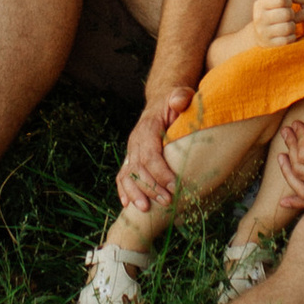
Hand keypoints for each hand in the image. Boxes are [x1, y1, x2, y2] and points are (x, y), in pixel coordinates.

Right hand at [119, 90, 195, 221]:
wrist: (161, 102)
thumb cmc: (175, 102)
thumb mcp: (180, 95)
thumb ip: (180, 97)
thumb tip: (179, 101)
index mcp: (147, 129)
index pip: (150, 154)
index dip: (160, 172)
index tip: (174, 186)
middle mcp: (135, 141)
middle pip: (138, 168)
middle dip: (151, 187)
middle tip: (167, 202)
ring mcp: (131, 151)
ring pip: (127, 175)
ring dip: (135, 193)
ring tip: (145, 209)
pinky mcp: (131, 158)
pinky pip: (122, 176)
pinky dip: (124, 191)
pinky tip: (128, 206)